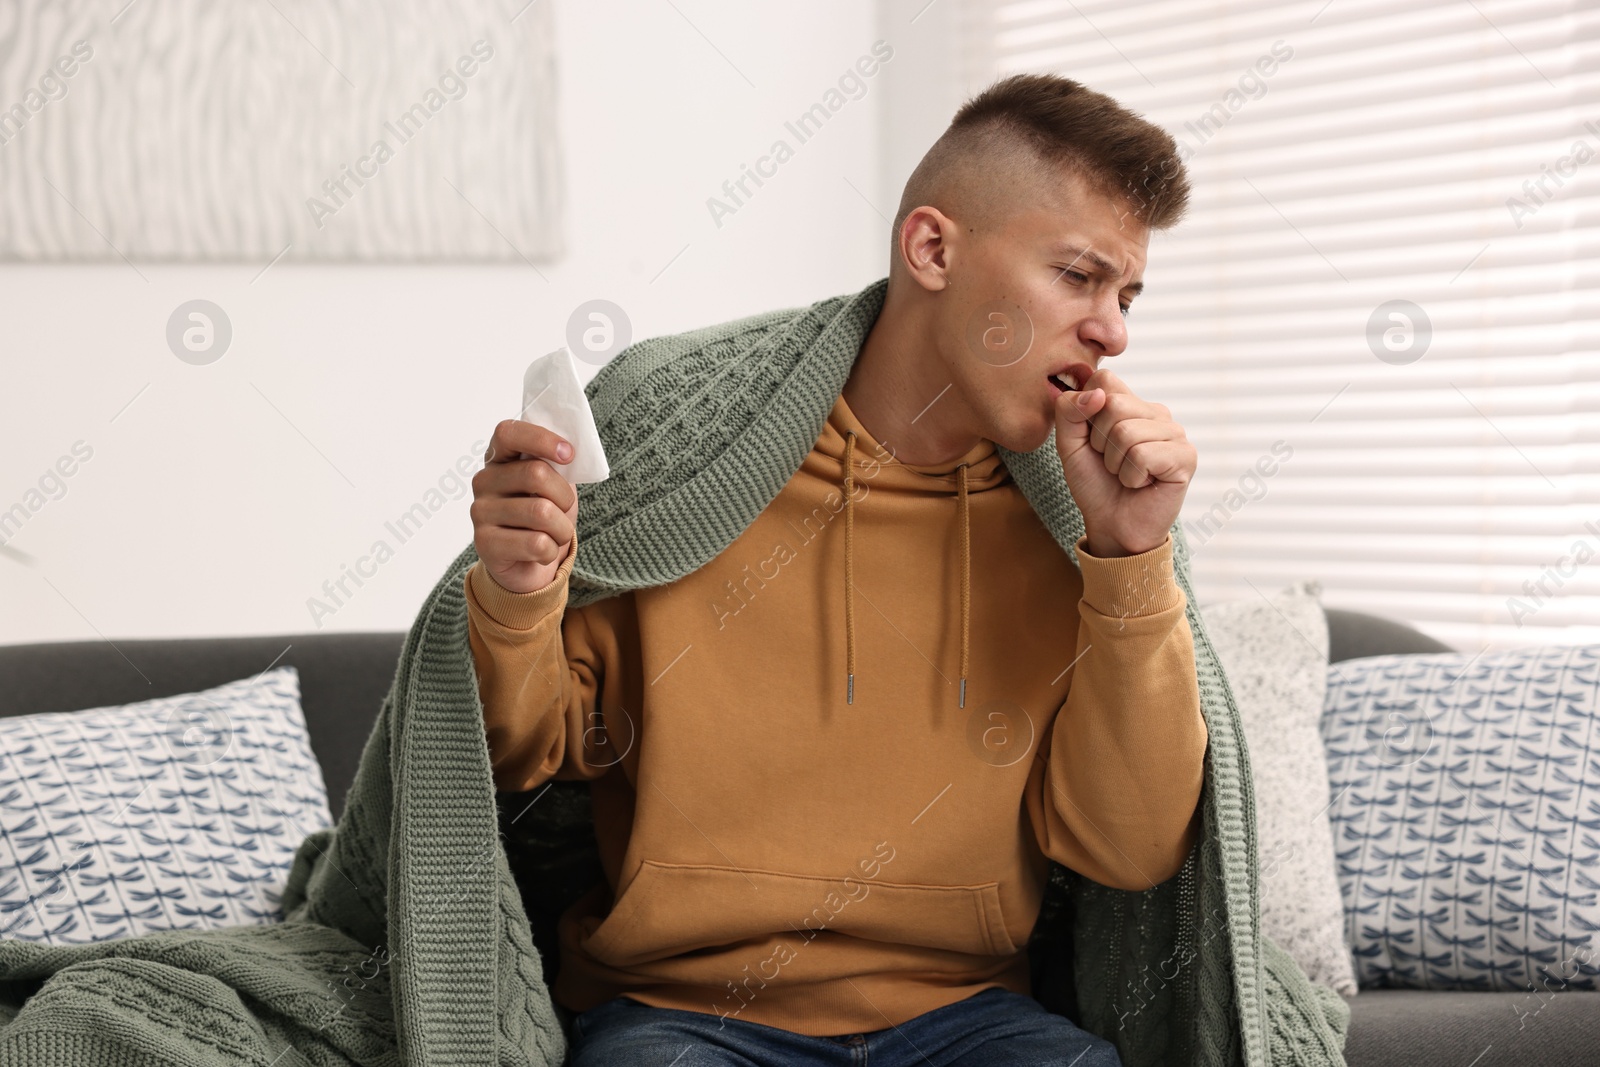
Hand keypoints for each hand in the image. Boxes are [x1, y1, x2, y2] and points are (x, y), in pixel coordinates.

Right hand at [470, 420, 578, 593]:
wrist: (529, 564)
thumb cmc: (544, 515)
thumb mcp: (554, 485)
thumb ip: (556, 464)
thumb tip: (568, 452)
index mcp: (499, 458)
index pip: (508, 432)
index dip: (541, 439)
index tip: (569, 455)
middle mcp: (483, 481)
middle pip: (536, 473)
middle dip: (564, 497)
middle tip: (564, 510)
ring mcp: (480, 511)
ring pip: (541, 512)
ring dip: (562, 529)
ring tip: (555, 534)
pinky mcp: (485, 543)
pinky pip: (536, 543)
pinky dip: (551, 550)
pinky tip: (541, 552)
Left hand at [1053, 363, 1195, 557]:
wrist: (1112, 525)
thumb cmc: (1095, 484)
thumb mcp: (1070, 444)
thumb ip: (1069, 411)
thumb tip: (1096, 394)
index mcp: (1131, 403)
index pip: (1104, 379)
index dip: (1087, 413)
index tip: (1094, 441)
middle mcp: (1156, 413)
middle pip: (1114, 405)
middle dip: (1100, 442)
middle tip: (1111, 463)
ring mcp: (1175, 433)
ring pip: (1127, 432)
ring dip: (1115, 463)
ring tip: (1126, 475)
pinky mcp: (1186, 456)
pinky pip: (1143, 455)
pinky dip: (1131, 476)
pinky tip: (1142, 484)